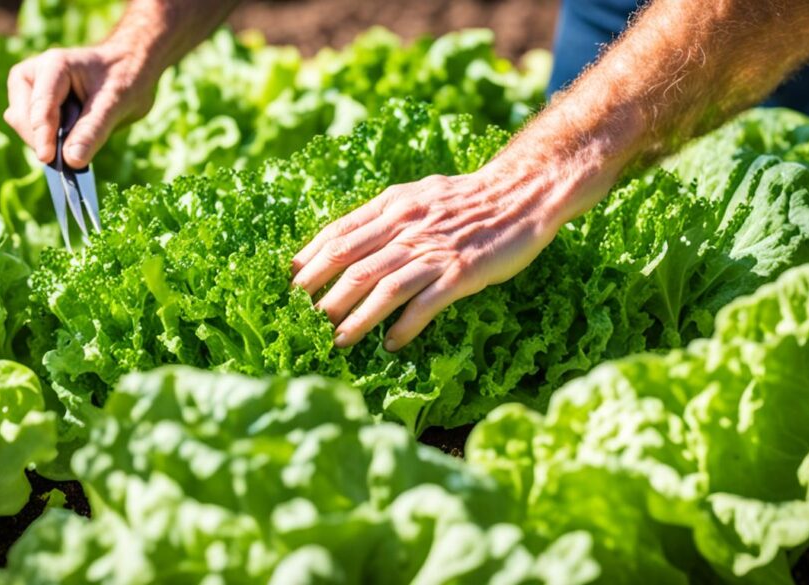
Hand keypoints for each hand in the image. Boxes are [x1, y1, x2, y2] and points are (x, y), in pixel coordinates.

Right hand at [3, 44, 158, 166]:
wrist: (128, 69)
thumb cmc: (125, 79)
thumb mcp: (116, 103)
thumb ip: (92, 130)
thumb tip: (71, 161)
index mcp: (54, 66)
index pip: (41, 105)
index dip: (42, 134)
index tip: (47, 158)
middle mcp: (33, 74)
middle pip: (23, 118)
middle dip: (45, 139)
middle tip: (79, 149)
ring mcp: (28, 91)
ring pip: (24, 127)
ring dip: (50, 140)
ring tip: (83, 128)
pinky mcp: (31, 107)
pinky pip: (33, 133)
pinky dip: (51, 142)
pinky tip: (74, 137)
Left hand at [291, 136, 615, 351]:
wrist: (521, 192)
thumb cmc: (465, 199)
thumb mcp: (416, 196)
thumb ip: (382, 218)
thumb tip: (340, 244)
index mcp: (392, 207)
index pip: (338, 235)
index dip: (309, 262)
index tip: (287, 286)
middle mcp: (407, 227)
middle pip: (352, 266)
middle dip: (321, 297)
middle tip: (301, 323)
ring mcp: (435, 250)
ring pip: (382, 287)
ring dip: (355, 319)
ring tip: (336, 341)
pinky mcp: (462, 272)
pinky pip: (426, 303)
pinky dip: (405, 325)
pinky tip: (391, 344)